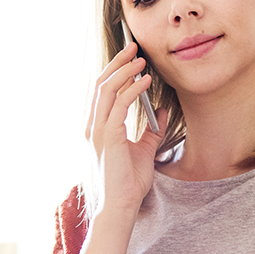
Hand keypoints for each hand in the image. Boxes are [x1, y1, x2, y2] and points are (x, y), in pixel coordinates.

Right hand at [84, 42, 165, 214]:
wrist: (121, 206)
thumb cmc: (128, 184)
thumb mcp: (144, 151)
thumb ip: (151, 131)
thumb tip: (162, 113)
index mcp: (97, 129)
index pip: (101, 92)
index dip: (114, 71)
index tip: (130, 58)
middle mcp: (92, 127)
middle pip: (100, 84)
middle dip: (117, 63)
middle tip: (133, 47)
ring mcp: (98, 131)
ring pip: (106, 89)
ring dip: (124, 71)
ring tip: (141, 60)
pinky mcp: (108, 136)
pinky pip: (119, 104)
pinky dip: (132, 89)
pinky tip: (145, 81)